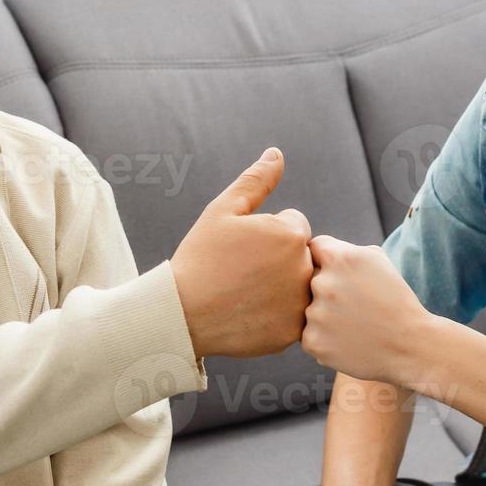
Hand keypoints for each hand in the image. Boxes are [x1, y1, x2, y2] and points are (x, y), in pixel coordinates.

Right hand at [171, 148, 312, 357]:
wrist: (181, 312)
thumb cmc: (200, 257)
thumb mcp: (222, 211)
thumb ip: (256, 180)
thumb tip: (277, 154)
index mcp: (292, 233)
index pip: (293, 225)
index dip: (265, 234)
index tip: (241, 248)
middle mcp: (304, 268)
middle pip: (298, 256)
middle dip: (276, 259)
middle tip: (241, 272)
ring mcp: (300, 303)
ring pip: (297, 286)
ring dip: (279, 287)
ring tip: (244, 292)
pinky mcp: (291, 332)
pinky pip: (290, 316)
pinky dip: (274, 315)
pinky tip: (247, 313)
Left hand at [301, 236, 429, 385]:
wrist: (410, 346)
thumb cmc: (395, 300)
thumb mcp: (377, 261)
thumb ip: (343, 249)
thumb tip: (316, 249)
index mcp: (339, 258)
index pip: (315, 249)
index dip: (327, 261)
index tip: (342, 276)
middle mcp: (322, 283)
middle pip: (308, 280)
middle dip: (326, 289)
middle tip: (352, 305)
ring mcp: (315, 314)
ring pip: (308, 308)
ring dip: (323, 315)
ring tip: (352, 324)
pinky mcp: (312, 341)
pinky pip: (308, 333)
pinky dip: (323, 337)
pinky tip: (347, 340)